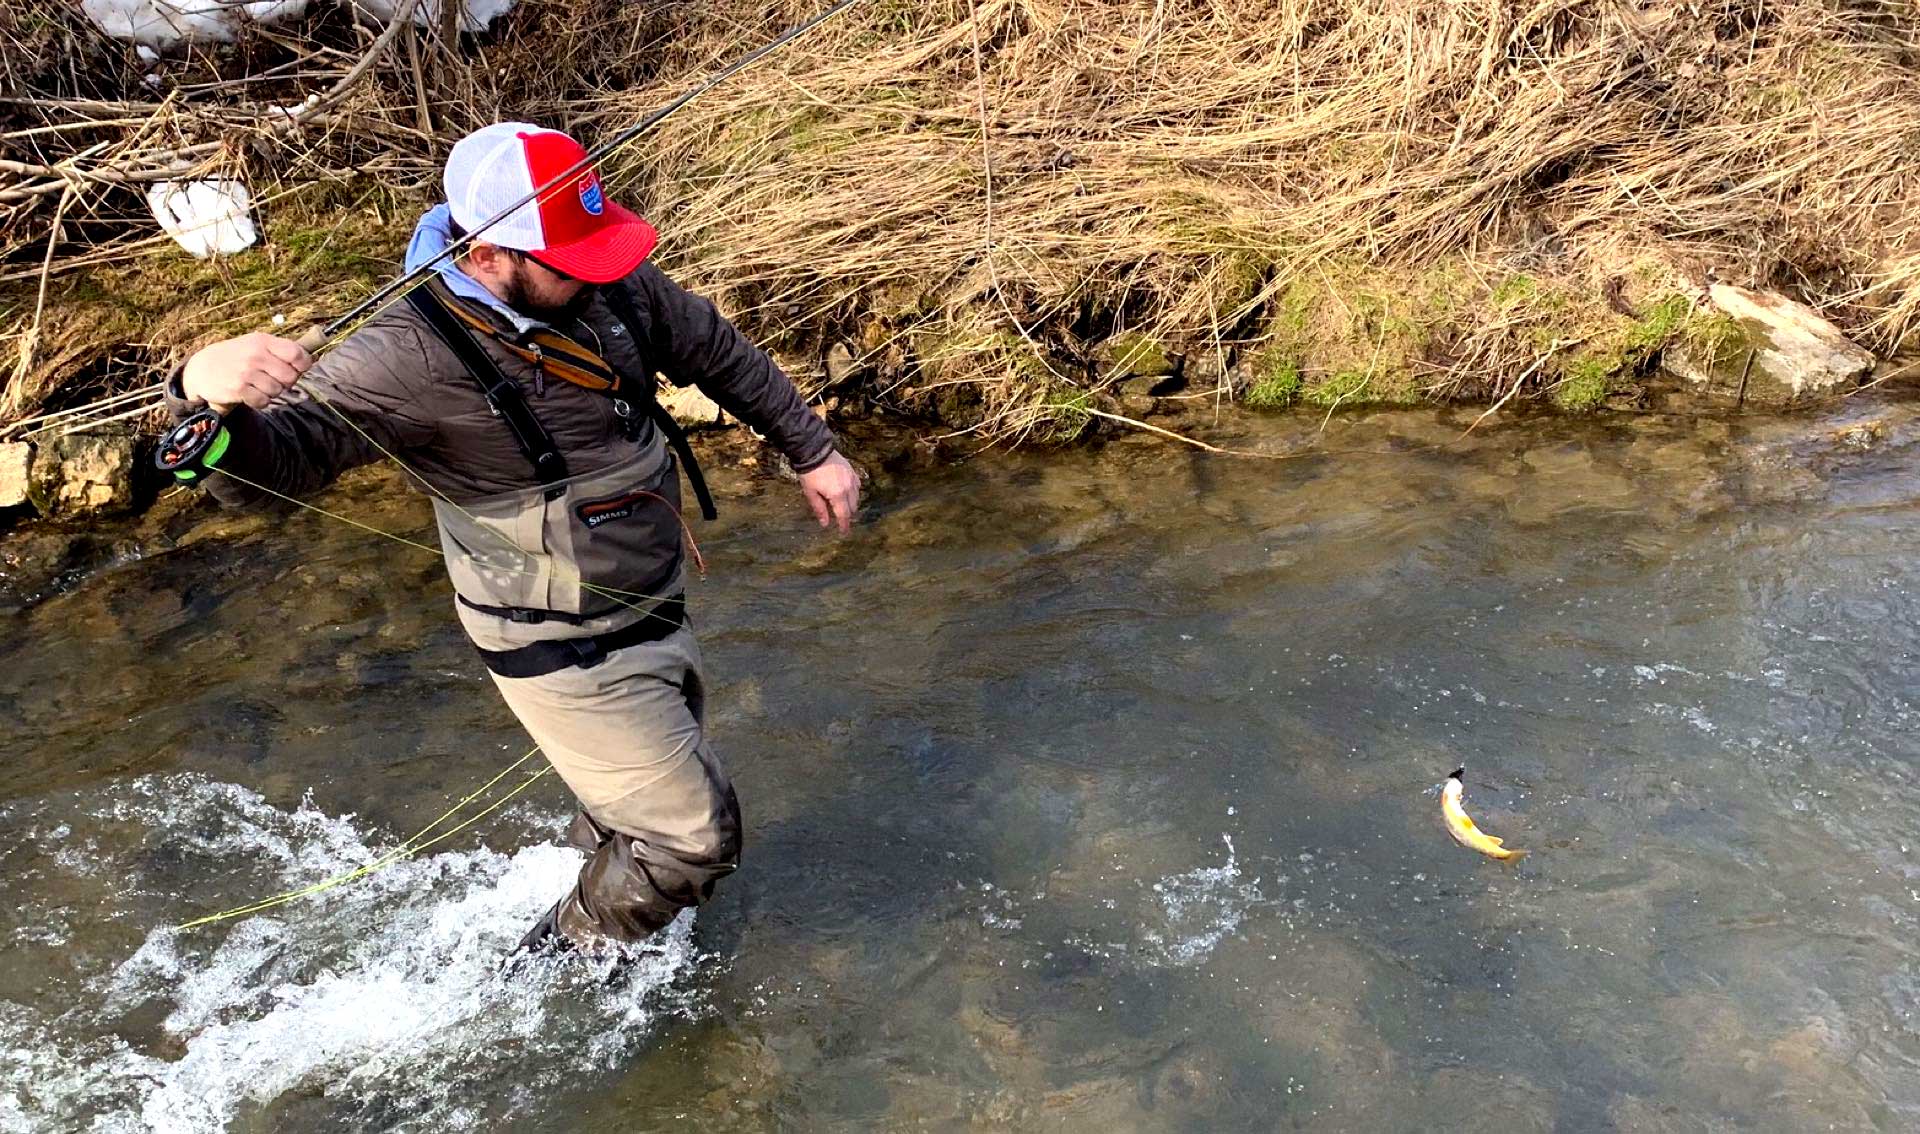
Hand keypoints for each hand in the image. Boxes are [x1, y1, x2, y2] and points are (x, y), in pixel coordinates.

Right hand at [181, 332, 312, 412]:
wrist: (201, 368)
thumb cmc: (236, 356)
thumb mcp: (256, 345)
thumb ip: (281, 350)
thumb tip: (311, 359)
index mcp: (263, 341)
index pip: (298, 354)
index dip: (302, 365)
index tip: (296, 369)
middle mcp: (255, 355)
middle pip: (290, 377)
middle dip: (285, 382)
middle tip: (273, 380)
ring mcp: (246, 372)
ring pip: (278, 391)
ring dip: (271, 393)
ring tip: (258, 386)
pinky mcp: (238, 389)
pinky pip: (263, 401)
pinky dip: (260, 401)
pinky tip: (251, 394)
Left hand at [798, 450, 860, 533]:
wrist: (814, 451)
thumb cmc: (810, 473)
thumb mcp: (811, 493)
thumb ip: (820, 509)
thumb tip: (825, 524)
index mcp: (837, 495)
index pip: (844, 515)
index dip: (844, 525)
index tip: (844, 533)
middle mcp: (848, 488)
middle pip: (852, 507)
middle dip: (847, 515)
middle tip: (841, 519)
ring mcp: (852, 479)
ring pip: (857, 497)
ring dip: (851, 504)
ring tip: (843, 507)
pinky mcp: (852, 471)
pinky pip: (857, 485)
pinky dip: (854, 492)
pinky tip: (848, 492)